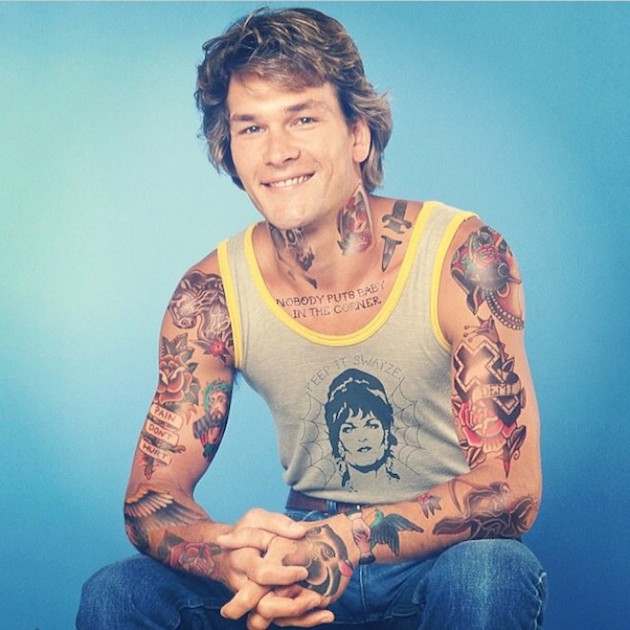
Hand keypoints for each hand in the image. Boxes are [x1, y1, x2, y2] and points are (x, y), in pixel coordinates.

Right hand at [241, 520, 356, 628]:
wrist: (235, 546)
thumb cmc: (250, 529)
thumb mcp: (258, 518)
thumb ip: (277, 523)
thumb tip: (300, 531)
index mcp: (242, 561)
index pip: (262, 575)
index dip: (284, 576)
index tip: (304, 571)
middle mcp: (245, 585)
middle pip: (264, 607)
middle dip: (291, 606)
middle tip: (315, 598)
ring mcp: (255, 597)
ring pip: (271, 620)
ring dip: (299, 616)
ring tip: (321, 602)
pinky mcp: (266, 603)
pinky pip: (281, 621)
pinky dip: (304, 619)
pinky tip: (325, 612)